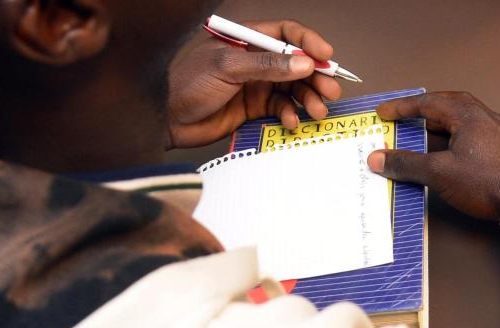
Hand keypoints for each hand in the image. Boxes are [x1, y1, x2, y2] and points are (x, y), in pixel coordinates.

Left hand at [166, 20, 341, 147]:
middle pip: (297, 64)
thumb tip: (304, 64)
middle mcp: (256, 60)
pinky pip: (281, 108)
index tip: (327, 56)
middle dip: (316, 76)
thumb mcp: (228, 67)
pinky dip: (289, 115)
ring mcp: (257, 84)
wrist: (168, 119)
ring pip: (293, 88)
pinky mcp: (255, 107)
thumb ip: (267, 66)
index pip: (287, 34)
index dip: (309, 43)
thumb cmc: (189, 84)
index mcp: (248, 39)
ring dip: (308, 99)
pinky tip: (290, 121)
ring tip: (317, 111)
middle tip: (331, 90)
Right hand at [367, 91, 499, 219]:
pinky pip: (472, 132)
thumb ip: (406, 163)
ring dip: (439, 122)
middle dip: (423, 108)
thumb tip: (376, 158)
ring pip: (462, 118)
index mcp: (467, 115)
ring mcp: (497, 132)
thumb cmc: (484, 181)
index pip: (428, 102)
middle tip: (404, 116)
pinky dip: (453, 135)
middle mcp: (484, 117)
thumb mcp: (438, 172)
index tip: (383, 113)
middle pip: (448, 103)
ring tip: (422, 132)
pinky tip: (449, 150)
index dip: (402, 107)